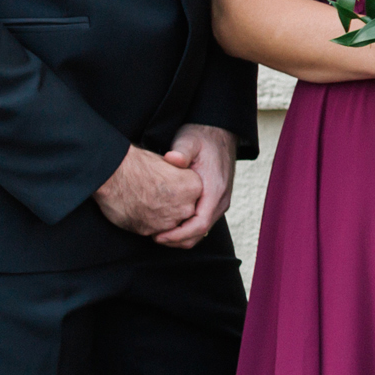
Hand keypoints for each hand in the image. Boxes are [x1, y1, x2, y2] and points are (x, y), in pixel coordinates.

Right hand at [94, 143, 204, 238]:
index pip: (193, 196)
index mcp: (195, 187)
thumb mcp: (169, 163)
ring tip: (145, 202)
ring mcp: (170, 221)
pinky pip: (154, 230)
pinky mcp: (152, 231)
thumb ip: (180, 176)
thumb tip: (180, 181)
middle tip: (155, 196)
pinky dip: (147, 223)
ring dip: (160, 217)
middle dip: (171, 207)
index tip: (167, 189)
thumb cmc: (139, 165)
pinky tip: (137, 210)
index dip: (179, 193)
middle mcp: (187, 207)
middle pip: (183, 211)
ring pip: (169, 224)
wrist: (113, 175)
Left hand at [151, 124, 238, 248]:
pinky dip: (186, 230)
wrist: (219, 134)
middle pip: (200, 232)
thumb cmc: (202, 138)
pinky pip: (202, 223)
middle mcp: (220, 199)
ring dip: (181, 237)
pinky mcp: (214, 202)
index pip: (199, 224)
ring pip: (202, 231)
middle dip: (177, 240)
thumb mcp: (189, 141)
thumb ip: (182, 151)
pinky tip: (169, 225)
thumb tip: (173, 159)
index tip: (158, 236)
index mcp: (215, 189)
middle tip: (153, 238)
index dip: (178, 234)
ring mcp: (219, 202)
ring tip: (158, 234)